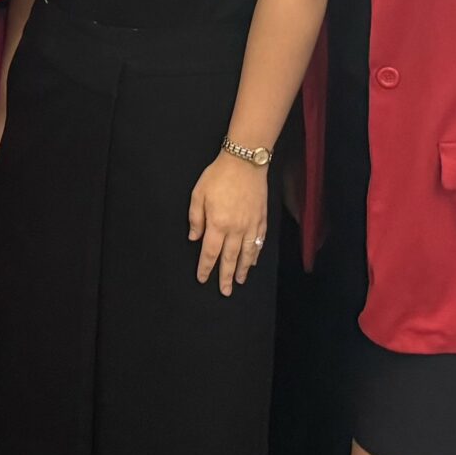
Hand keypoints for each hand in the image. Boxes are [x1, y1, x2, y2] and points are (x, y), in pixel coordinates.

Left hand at [187, 153, 268, 295]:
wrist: (245, 162)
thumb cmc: (218, 176)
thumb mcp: (198, 194)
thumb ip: (195, 218)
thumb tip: (194, 238)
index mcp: (217, 224)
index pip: (210, 252)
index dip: (206, 268)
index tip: (203, 279)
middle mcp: (235, 229)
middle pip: (229, 258)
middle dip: (226, 276)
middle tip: (225, 291)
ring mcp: (250, 225)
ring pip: (246, 254)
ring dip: (243, 269)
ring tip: (240, 281)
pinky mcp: (261, 219)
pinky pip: (258, 242)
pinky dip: (256, 254)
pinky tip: (253, 261)